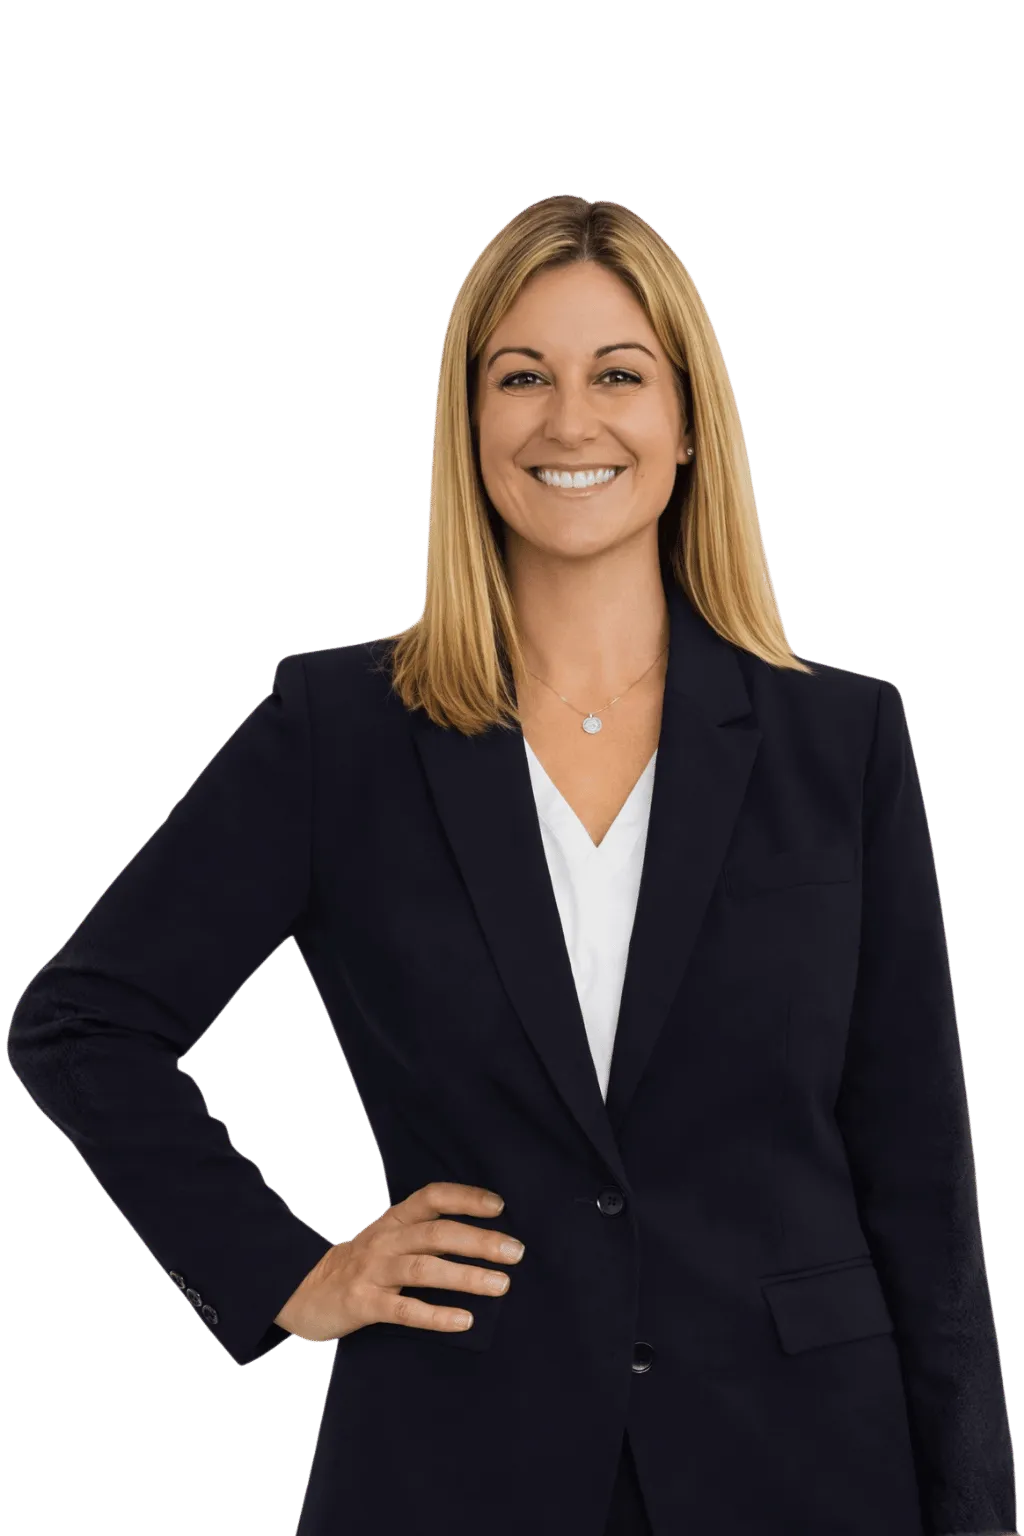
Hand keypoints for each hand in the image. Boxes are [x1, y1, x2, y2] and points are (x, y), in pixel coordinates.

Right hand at [274, 1182, 524, 1342]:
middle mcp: (385, 1240)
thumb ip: (423, 1233)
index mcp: (394, 1220)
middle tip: (516, 1252)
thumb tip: (481, 1237)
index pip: (432, 1197)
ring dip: (466, 1276)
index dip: (466, 1197)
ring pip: (424, 1268)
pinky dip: (435, 1315)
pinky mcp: (363, 1304)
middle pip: (437, 1233)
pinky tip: (463, 1321)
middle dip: (479, 1241)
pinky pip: (404, 1309)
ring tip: (500, 1285)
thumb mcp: (387, 1238)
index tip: (500, 1207)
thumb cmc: (359, 1265)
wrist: (302, 1292)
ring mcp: (373, 1271)